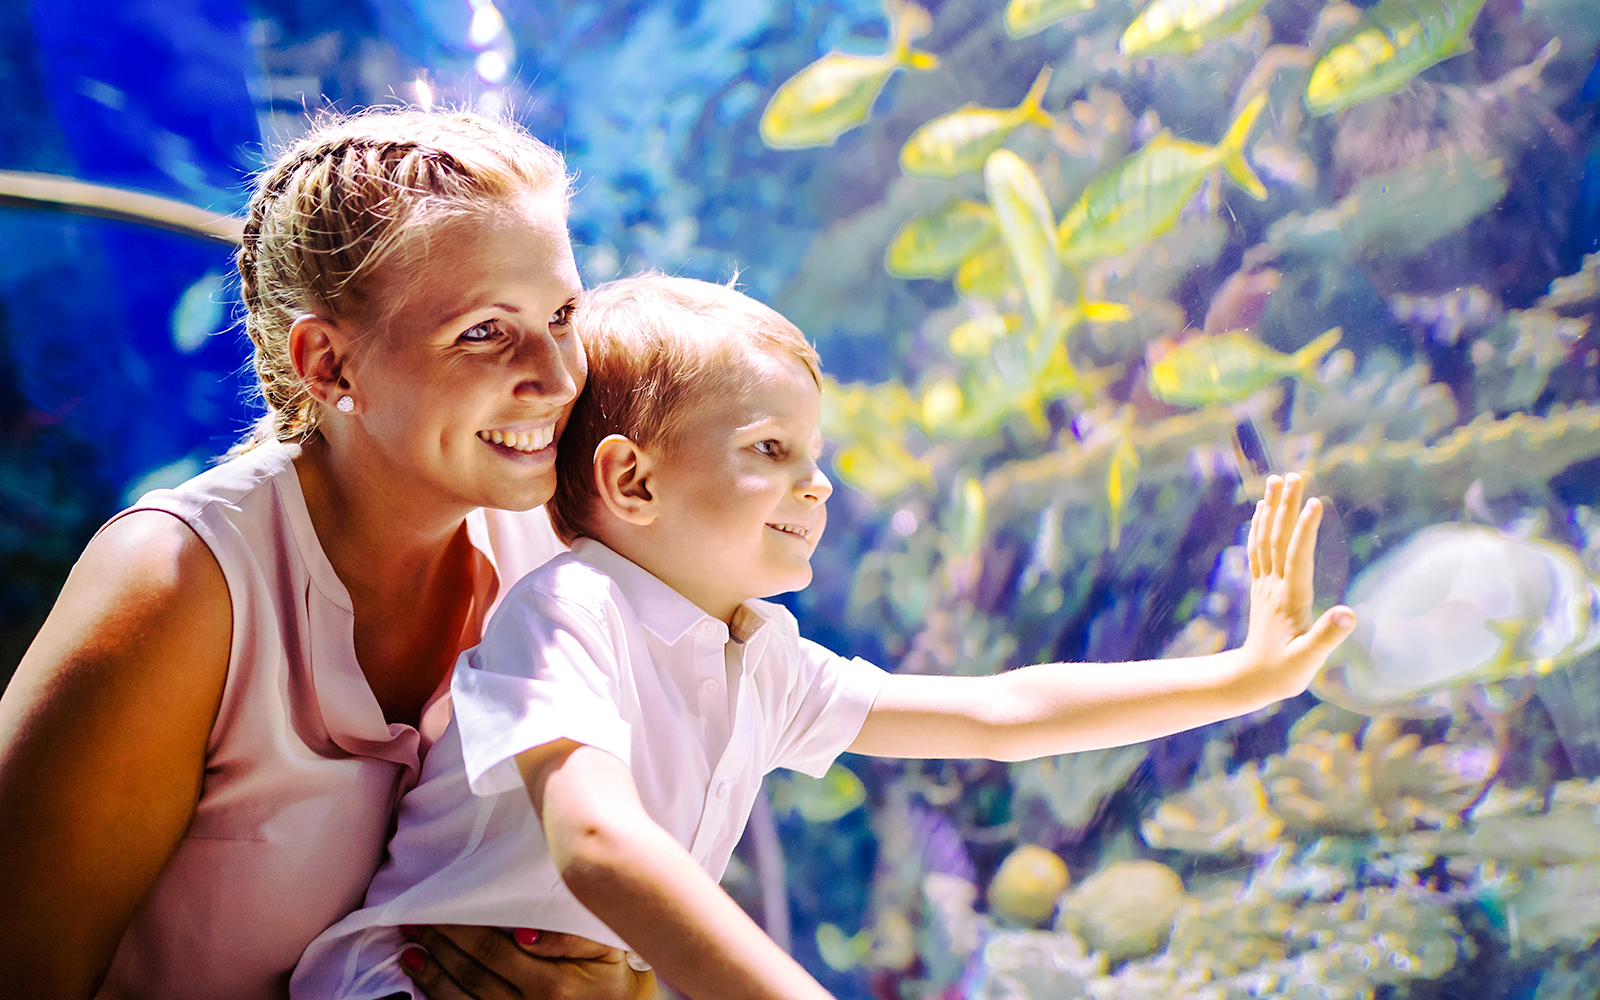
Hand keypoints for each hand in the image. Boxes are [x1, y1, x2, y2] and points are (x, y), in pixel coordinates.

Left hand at [399, 926, 654, 999]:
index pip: (492, 950)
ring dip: (431, 976)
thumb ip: (567, 938)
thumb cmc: (612, 972)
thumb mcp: (602, 946)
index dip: (458, 930)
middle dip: (439, 946)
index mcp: (553, 985)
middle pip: (471, 975)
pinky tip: (424, 987)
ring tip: (409, 952)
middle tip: (413, 922)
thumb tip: (523, 934)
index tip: (435, 909)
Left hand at [1239, 473, 1355, 701]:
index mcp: (1289, 598)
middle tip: (1294, 474)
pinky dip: (1259, 528)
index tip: (1314, 501)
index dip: (1305, 529)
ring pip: (1265, 539)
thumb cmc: (1283, 673)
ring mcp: (1265, 586)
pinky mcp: (1261, 590)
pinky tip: (1261, 511)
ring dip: (1272, 509)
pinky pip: (1257, 551)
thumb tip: (1349, 614)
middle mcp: (1273, 586)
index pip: (1297, 556)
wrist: (1250, 681)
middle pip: (1278, 538)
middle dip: (1286, 506)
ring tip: (1277, 481)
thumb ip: (1327, 637)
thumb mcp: (1308, 660)